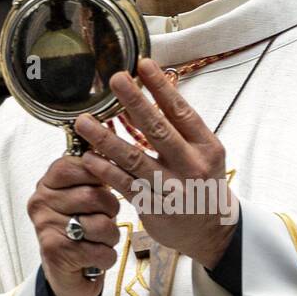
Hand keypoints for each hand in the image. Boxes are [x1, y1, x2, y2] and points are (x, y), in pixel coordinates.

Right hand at [27, 154, 120, 295]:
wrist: (68, 273)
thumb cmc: (81, 229)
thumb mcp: (84, 196)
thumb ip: (93, 175)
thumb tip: (112, 149)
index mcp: (47, 183)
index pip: (76, 165)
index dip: (100, 175)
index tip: (104, 187)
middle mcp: (41, 203)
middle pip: (93, 195)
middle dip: (111, 210)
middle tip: (104, 218)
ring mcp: (46, 228)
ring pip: (101, 225)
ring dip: (111, 236)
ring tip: (100, 239)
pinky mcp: (56, 254)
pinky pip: (101, 251)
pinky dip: (107, 257)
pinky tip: (95, 257)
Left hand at [74, 58, 237, 268]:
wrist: (212, 231)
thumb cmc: (203, 184)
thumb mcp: (204, 153)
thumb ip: (181, 127)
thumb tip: (154, 89)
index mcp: (206, 146)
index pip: (182, 111)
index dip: (162, 87)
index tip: (143, 64)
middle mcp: (191, 165)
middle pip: (158, 129)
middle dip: (135, 102)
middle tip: (114, 79)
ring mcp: (172, 188)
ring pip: (134, 158)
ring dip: (106, 138)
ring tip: (84, 122)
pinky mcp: (154, 208)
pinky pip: (125, 185)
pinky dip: (105, 170)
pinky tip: (89, 157)